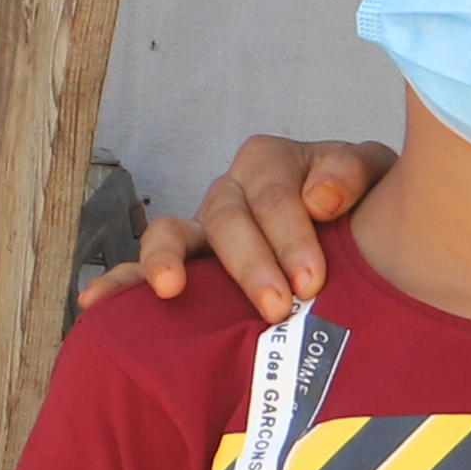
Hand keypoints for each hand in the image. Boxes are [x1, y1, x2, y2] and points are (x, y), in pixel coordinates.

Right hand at [79, 132, 391, 319]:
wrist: (367, 236)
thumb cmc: (368, 206)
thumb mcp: (375, 177)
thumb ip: (352, 174)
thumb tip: (318, 198)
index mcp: (273, 162)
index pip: (274, 194)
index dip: (291, 236)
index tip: (313, 280)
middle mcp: (232, 191)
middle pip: (227, 218)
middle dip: (249, 263)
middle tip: (278, 306)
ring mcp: (204, 229)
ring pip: (173, 233)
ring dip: (169, 261)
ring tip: (170, 289)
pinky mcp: (189, 267)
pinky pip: (144, 269)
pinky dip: (121, 283)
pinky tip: (95, 303)